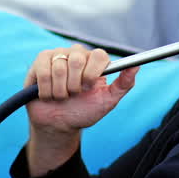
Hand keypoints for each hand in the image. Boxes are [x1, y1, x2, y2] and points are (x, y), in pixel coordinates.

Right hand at [24, 45, 138, 134]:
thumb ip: (124, 84)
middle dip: (75, 85)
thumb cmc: (84, 111)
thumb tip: (137, 66)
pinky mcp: (40, 61)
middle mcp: (77, 53)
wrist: (58, 124)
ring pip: (59, 67)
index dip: (92, 73)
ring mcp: (58, 55)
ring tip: (62, 97)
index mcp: (95, 60)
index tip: (89, 88)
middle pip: (77, 59)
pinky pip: (43, 71)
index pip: (98, 55)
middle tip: (74, 94)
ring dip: (60, 91)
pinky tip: (48, 95)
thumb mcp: (107, 101)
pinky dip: (47, 90)